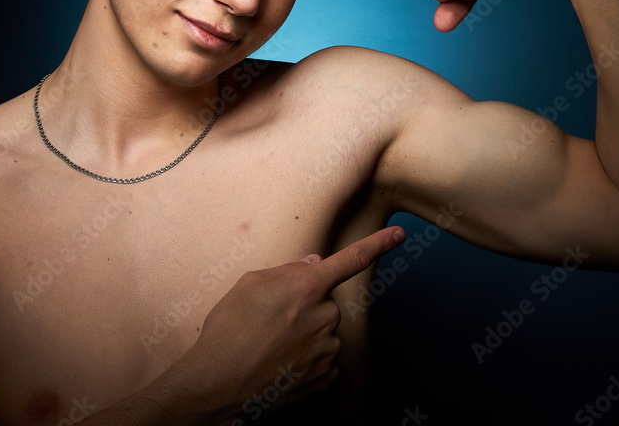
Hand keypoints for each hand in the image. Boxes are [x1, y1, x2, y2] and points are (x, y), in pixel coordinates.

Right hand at [178, 225, 404, 418]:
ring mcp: (328, 348)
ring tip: (268, 345)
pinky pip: (323, 358)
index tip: (400, 233)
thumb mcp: (250, 284)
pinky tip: (279, 362)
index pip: (352, 259)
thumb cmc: (229, 330)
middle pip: (325, 302)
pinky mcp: (326, 376)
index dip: (379, 243)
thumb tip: (314, 265)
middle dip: (305, 307)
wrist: (218, 384)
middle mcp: (325, 315)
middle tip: (270, 321)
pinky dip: (305, 359)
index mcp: (307, 286)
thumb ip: (288, 271)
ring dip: (304, 334)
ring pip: (323, 331)